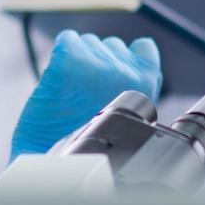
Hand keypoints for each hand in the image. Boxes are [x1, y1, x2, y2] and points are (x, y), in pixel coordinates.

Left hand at [9, 31, 161, 161]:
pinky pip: (66, 41)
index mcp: (147, 81)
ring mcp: (98, 64)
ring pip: (87, 43)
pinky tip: (58, 83)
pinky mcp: (70, 61)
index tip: (112, 79)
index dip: (125, 60)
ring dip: (77, 64)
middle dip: (97, 64)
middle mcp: (126, 69)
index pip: (144, 48)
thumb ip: (134, 85)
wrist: (57, 163)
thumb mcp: (129, 115)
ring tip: (72, 95)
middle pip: (110, 44)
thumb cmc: (90, 145)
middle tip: (86, 96)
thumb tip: (136, 55)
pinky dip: (58, 58)